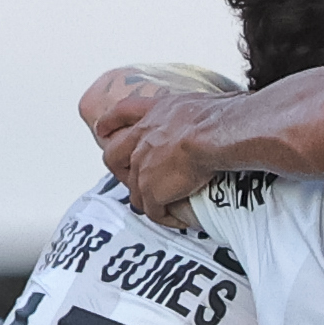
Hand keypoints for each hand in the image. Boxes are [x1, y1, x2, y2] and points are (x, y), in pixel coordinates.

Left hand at [79, 63, 235, 218]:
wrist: (216, 133)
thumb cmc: (221, 115)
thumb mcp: (203, 103)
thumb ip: (198, 113)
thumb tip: (221, 116)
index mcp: (156, 111)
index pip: (123, 112)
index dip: (110, 121)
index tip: (102, 129)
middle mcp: (143, 138)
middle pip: (113, 156)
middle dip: (119, 170)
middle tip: (134, 181)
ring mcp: (143, 166)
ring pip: (135, 190)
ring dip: (148, 200)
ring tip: (165, 208)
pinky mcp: (152, 190)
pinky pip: (153, 211)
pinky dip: (165, 217)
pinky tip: (178, 220)